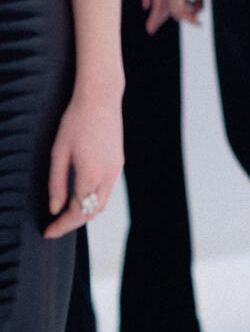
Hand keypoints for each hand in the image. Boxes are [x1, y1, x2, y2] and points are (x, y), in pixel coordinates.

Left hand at [45, 86, 123, 237]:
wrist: (101, 99)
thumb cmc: (76, 121)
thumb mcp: (58, 152)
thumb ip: (56, 183)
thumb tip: (55, 208)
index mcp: (90, 174)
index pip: (77, 211)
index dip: (62, 226)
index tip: (49, 232)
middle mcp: (107, 175)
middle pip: (92, 212)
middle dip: (73, 224)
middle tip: (55, 227)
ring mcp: (116, 170)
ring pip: (101, 203)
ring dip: (85, 213)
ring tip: (66, 215)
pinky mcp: (118, 164)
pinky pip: (106, 190)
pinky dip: (93, 200)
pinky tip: (80, 196)